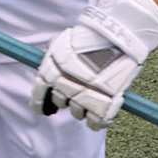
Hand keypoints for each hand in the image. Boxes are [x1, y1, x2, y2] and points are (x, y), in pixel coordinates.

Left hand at [31, 0, 157, 129]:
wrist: (117, 34)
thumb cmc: (92, 36)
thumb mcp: (64, 41)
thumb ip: (53, 57)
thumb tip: (46, 72)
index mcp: (51, 70)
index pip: (40, 93)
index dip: (41, 103)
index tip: (46, 108)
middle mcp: (64, 85)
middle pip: (61, 102)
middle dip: (67, 99)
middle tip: (79, 90)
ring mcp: (83, 96)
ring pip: (77, 113)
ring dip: (83, 107)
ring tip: (94, 93)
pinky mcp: (103, 105)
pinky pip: (95, 123)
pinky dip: (98, 121)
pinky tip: (101, 112)